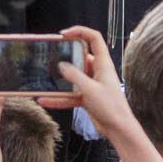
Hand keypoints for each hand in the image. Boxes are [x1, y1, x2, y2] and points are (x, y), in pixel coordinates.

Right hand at [57, 27, 161, 161]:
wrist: (119, 130)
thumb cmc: (110, 107)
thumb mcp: (90, 89)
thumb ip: (74, 76)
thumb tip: (61, 65)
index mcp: (103, 64)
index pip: (94, 38)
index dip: (80, 31)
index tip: (63, 34)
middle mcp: (97, 71)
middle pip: (80, 56)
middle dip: (64, 55)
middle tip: (49, 54)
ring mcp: (91, 84)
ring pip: (72, 76)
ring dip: (59, 78)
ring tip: (43, 76)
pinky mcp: (86, 97)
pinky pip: (69, 93)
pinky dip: (58, 97)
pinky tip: (45, 100)